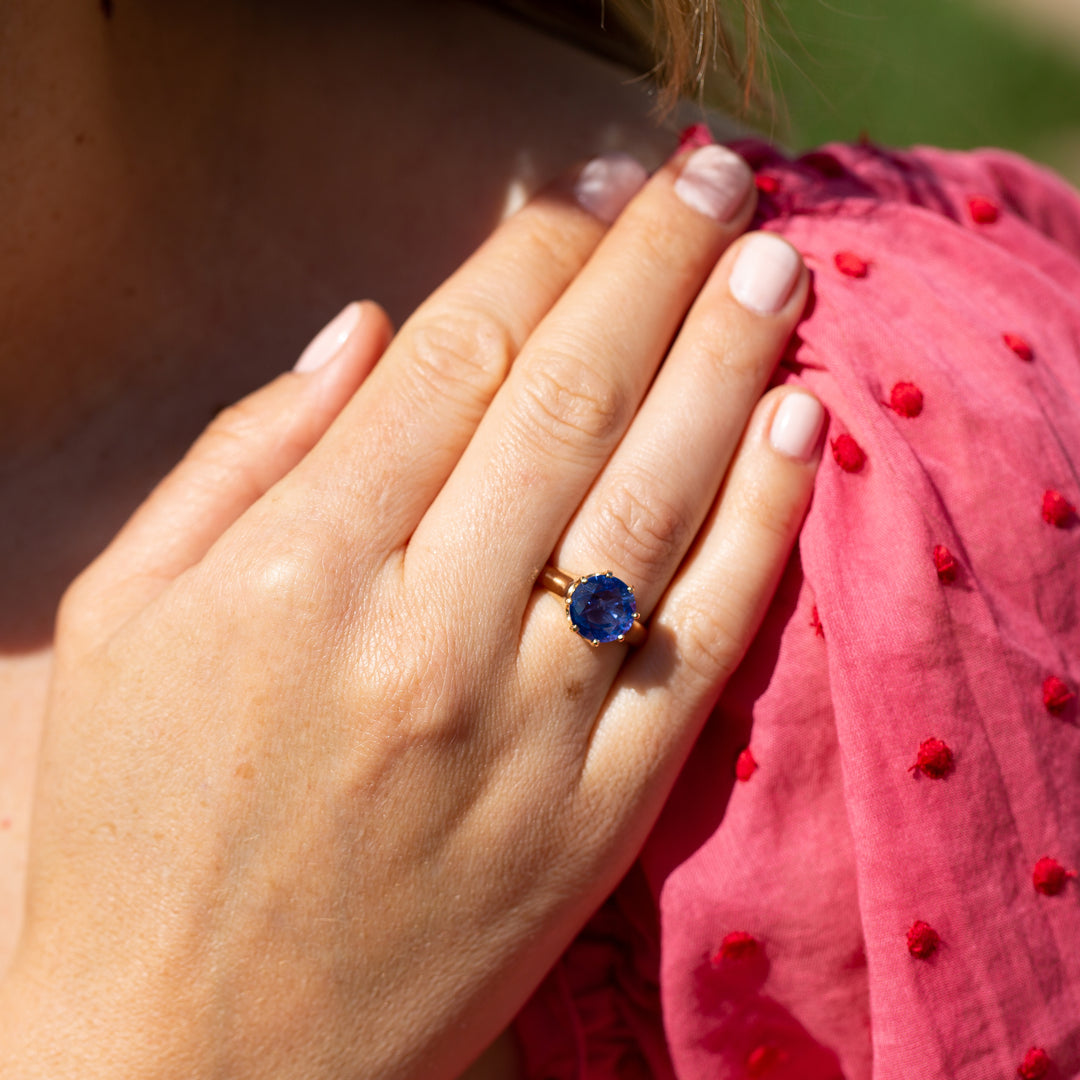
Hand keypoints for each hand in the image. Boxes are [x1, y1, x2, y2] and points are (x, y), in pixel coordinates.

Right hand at [1, 146, 818, 1078]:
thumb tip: (366, 332)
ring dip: (729, 360)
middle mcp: (425, 628)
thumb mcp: (122, 618)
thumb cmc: (130, 834)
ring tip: (777, 261)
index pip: (456, 355)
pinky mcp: (598, 811)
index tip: (590, 187)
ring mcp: (528, 724)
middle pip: (573, 395)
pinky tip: (799, 425)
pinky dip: (764, 523)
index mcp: (297, 566)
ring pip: (656, 496)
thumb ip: (241, 455)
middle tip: (715, 173)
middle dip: (655, 265)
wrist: (194, 1063)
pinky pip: (704, 640)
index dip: (536, 249)